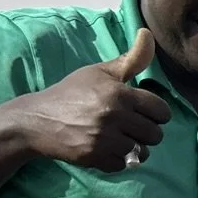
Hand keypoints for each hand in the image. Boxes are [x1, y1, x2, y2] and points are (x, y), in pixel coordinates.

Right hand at [10, 27, 171, 172]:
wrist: (37, 120)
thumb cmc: (72, 93)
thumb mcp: (99, 72)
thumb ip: (130, 59)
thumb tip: (148, 33)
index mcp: (119, 93)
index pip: (161, 110)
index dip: (156, 113)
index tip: (143, 112)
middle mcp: (114, 116)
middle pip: (155, 134)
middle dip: (146, 131)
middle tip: (130, 126)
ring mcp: (104, 139)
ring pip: (142, 152)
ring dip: (134, 147)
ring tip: (120, 138)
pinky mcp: (94, 157)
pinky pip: (123, 165)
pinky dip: (117, 160)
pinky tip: (106, 148)